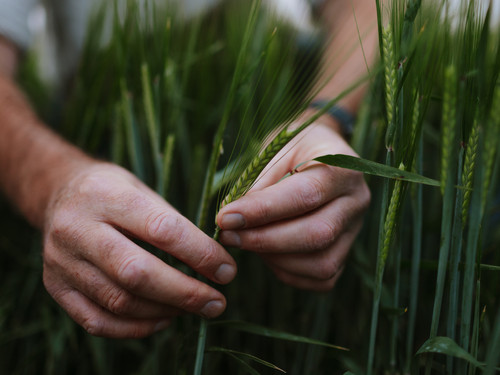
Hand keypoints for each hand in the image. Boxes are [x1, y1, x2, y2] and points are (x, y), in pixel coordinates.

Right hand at [42, 162, 236, 337]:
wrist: (58, 193)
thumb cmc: (114, 191)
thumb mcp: (143, 190)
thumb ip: (173, 224)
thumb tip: (214, 264)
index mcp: (105, 195)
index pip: (161, 230)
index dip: (201, 254)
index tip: (228, 271)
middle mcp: (76, 228)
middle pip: (136, 273)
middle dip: (185, 293)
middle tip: (217, 303)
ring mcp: (61, 261)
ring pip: (119, 301)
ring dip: (165, 311)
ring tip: (194, 308)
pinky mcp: (54, 286)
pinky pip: (97, 322)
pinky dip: (136, 329)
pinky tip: (162, 320)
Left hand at [216, 121, 369, 290]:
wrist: (316, 151)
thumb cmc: (291, 149)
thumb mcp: (273, 151)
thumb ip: (258, 185)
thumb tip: (233, 220)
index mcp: (343, 167)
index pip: (305, 195)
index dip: (263, 210)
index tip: (225, 218)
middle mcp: (356, 200)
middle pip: (317, 234)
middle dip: (265, 240)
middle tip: (228, 236)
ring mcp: (355, 229)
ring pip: (321, 263)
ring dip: (275, 260)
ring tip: (245, 242)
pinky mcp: (347, 251)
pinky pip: (321, 278)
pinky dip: (288, 272)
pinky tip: (266, 254)